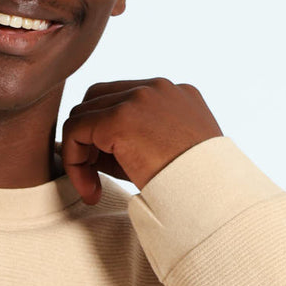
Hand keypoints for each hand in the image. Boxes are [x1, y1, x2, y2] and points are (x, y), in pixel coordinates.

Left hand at [60, 79, 223, 204]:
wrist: (211, 197)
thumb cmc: (192, 186)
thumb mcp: (164, 157)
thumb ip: (131, 144)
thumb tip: (87, 152)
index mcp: (173, 94)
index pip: (121, 99)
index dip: (104, 132)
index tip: (106, 170)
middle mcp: (156, 88)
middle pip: (96, 99)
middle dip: (87, 138)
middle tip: (94, 177)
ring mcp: (138, 98)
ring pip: (82, 114)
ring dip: (79, 153)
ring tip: (92, 187)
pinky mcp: (121, 117)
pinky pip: (75, 131)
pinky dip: (73, 161)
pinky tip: (89, 189)